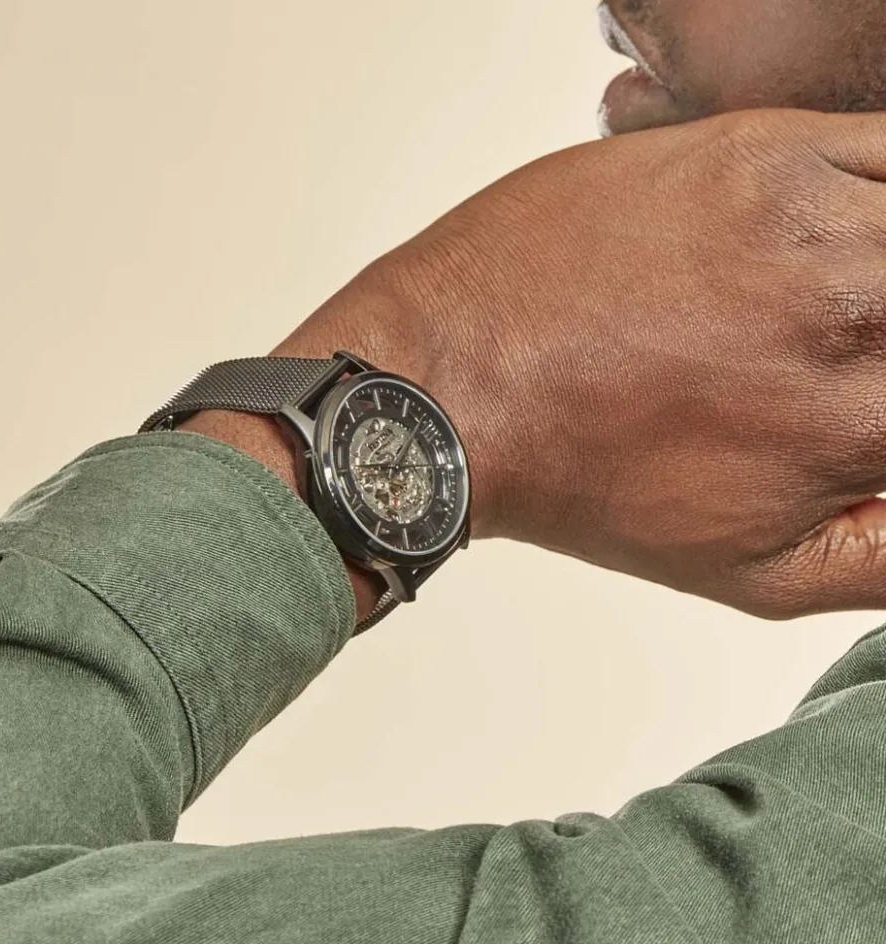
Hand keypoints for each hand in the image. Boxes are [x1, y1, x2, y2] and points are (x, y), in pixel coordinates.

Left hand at [265, 109, 885, 618]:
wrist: (459, 382)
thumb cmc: (578, 475)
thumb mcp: (752, 573)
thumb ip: (883, 559)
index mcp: (857, 421)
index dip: (885, 404)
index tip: (860, 402)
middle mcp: (853, 306)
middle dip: (883, 349)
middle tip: (827, 365)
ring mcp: (804, 214)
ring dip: (879, 276)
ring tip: (807, 311)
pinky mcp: (755, 151)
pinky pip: (882, 146)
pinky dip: (877, 194)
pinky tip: (828, 236)